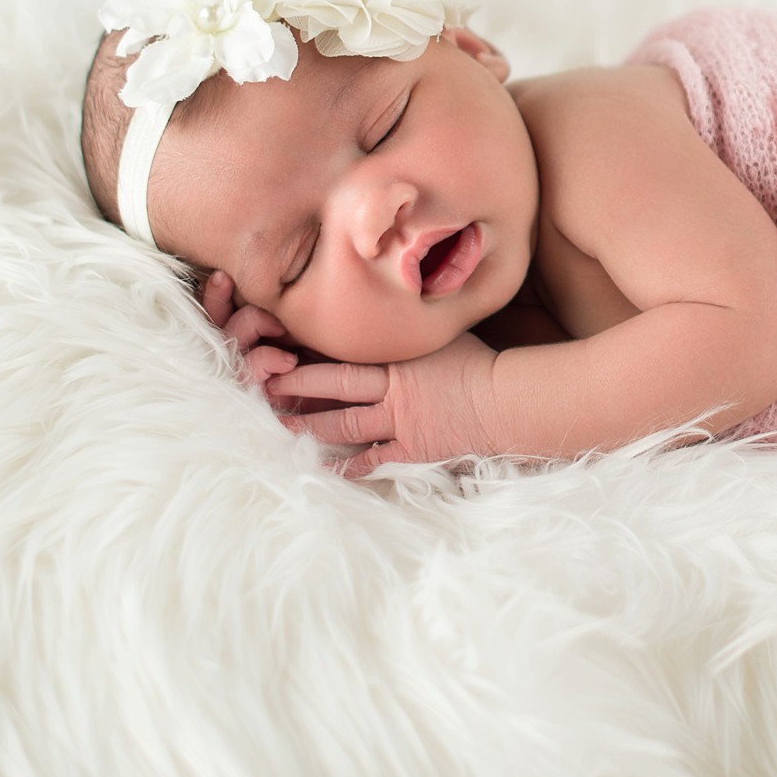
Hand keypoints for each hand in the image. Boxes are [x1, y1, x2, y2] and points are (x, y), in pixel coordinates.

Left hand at [268, 332, 505, 478]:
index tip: (281, 355)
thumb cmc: (481, 363)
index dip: (309, 357)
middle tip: (268, 390)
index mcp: (397, 359)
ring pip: (345, 425)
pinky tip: (327, 469)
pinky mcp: (413, 450)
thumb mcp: (445, 336)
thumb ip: (415, 330)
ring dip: (312, 427)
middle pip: (334, 387)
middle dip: (298, 388)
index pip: (344, 355)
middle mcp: (392, 389)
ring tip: (284, 427)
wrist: (507, 401)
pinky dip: (350, 465)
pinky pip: (374, 460)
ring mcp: (400, 422)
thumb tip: (400, 307)